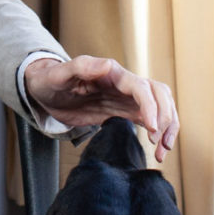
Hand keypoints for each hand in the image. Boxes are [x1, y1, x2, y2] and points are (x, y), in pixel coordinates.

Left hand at [24, 55, 179, 161]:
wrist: (45, 90)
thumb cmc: (51, 79)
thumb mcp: (60, 74)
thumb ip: (81, 67)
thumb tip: (109, 64)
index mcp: (113, 73)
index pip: (141, 88)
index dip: (150, 107)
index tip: (152, 128)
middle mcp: (125, 84)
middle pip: (159, 95)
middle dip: (166, 117)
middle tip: (159, 142)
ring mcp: (126, 98)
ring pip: (160, 107)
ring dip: (168, 126)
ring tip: (163, 150)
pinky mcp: (123, 111)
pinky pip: (150, 119)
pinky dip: (159, 133)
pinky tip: (159, 150)